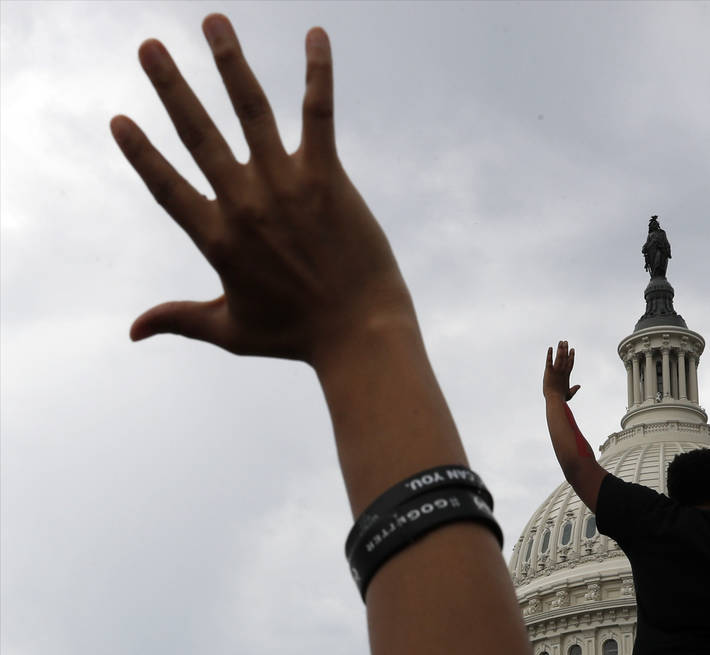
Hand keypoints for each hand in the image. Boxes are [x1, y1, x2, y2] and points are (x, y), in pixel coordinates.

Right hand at [113, 14, 411, 365]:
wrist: (360, 335)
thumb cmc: (298, 337)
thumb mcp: (231, 331)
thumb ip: (181, 319)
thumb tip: (133, 332)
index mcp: (218, 239)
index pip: (166, 187)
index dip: (142, 153)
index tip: (119, 119)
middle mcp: (244, 205)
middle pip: (198, 135)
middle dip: (171, 87)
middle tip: (149, 46)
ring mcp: (285, 188)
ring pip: (250, 111)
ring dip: (229, 62)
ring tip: (214, 22)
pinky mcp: (327, 178)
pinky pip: (319, 114)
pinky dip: (318, 72)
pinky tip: (316, 34)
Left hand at [543, 340, 580, 400]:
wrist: (554, 398)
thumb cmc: (561, 398)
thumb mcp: (569, 394)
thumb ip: (574, 389)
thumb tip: (579, 386)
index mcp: (566, 375)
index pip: (570, 363)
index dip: (571, 356)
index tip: (572, 349)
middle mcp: (562, 371)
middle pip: (565, 358)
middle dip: (565, 349)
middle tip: (565, 342)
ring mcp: (556, 370)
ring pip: (559, 357)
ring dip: (560, 349)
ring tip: (560, 342)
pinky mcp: (549, 371)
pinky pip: (549, 361)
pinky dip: (550, 354)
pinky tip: (550, 348)